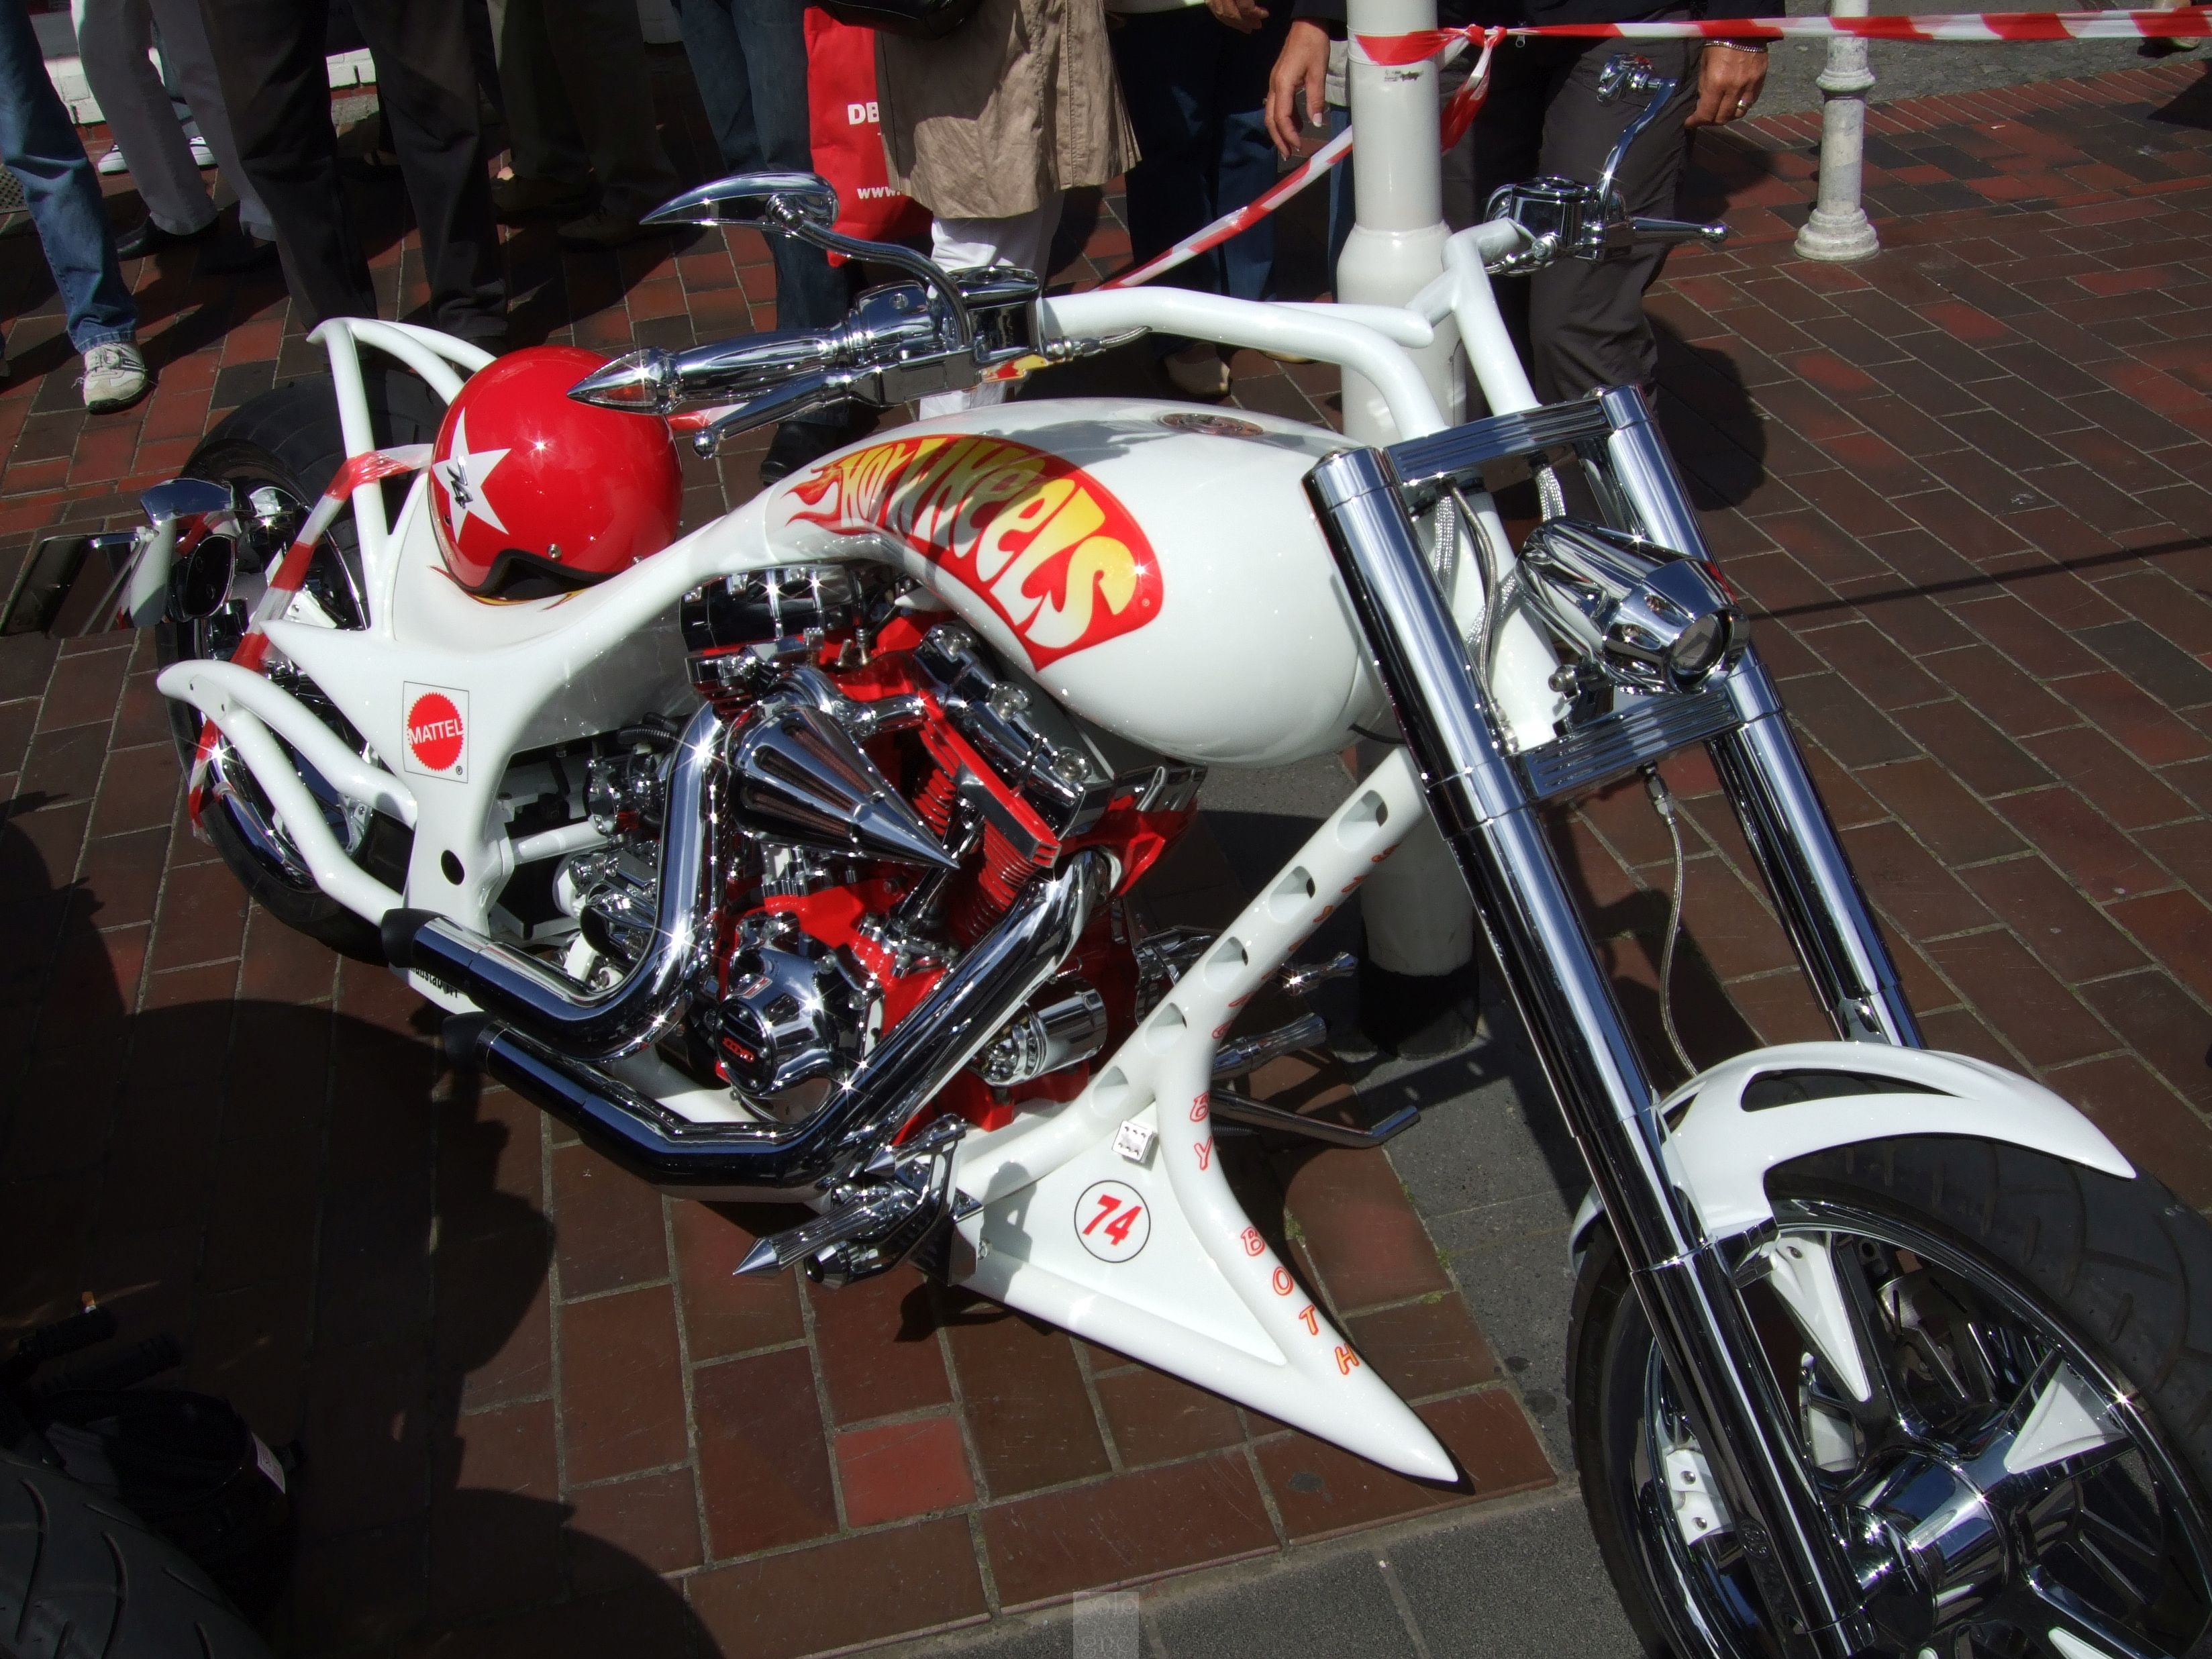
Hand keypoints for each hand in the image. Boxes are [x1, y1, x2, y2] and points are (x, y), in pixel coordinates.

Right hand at [1206, 0, 1268, 31]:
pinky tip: (1233, 20)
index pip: (1244, 7)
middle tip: (1257, 25)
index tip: (1265, 14)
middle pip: (1231, 13)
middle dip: (1245, 22)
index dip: (1255, 13)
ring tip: (1246, 27)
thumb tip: (1258, 9)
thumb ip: (1250, 0)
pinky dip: (1223, 17)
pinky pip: (1213, 8)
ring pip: (1221, 13)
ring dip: (1235, 22)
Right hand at [1266, 20, 1332, 155]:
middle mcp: (1274, 85)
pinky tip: (1298, 124)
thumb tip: (1316, 123)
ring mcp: (1274, 83)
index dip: (1289, 134)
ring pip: (1272, 113)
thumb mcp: (1318, 73)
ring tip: (1292, 144)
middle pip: (1270, 119)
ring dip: (1280, 130)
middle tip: (1289, 154)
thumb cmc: (1314, 46)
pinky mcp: (1279, 81)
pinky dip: (1285, 118)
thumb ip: (1316, 99)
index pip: (1281, 117)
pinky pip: (1278, 104)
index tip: (1299, 146)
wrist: (1307, 25)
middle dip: (1278, 138)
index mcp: (1282, 83)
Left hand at [1685, 42, 1766, 127]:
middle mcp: (1733, 88)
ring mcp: (1749, 86)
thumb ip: (1704, 86)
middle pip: (1723, 118)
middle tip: (1704, 118)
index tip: (1690, 122)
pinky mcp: (1759, 82)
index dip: (1696, 121)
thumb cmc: (1720, 44)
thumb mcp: (1705, 64)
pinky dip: (1740, 107)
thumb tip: (1702, 102)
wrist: (1744, 29)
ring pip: (1738, 114)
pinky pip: (1750, 103)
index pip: (1706, 113)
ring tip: (1720, 112)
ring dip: (1727, 116)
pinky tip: (1734, 102)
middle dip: (1711, 121)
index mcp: (1716, 82)